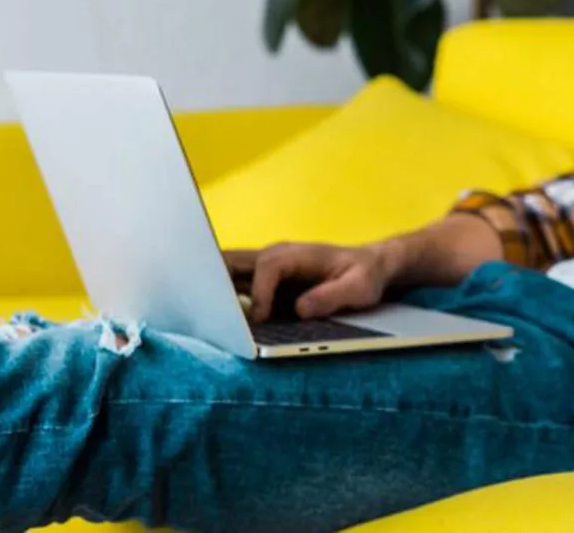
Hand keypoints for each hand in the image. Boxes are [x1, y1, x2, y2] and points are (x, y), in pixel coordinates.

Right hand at [223, 242, 393, 321]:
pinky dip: (222, 300)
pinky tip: (218, 320)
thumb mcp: (360, 287)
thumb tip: (300, 309)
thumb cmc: (364, 275)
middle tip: (206, 308)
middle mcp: (274, 256)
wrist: (368, 267)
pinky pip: (234, 287)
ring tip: (204, 315)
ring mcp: (265, 268)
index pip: (266, 268)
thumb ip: (332, 296)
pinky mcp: (263, 282)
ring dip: (214, 291)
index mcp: (295, 254)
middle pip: (231, 261)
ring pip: (226, 272)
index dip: (260, 294)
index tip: (261, 319)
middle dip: (214, 281)